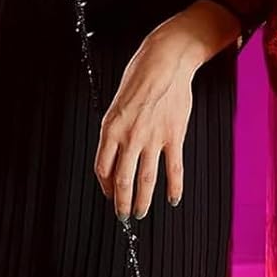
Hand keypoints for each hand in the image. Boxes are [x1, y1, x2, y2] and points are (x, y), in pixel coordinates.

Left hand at [95, 29, 198, 219]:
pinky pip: (173, 168)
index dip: (105, 186)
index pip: (102, 168)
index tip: (109, 193)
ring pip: (146, 179)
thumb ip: (117, 130)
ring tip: (141, 213)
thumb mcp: (118, 103)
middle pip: (122, 180)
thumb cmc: (140, 76)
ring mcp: (153, 137)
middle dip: (122, 203)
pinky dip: (174, 187)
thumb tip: (118, 154)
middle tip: (123, 216)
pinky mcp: (174, 135)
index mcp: (111, 128)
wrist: (165, 60)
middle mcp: (129, 136)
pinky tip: (173, 198)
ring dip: (143, 200)